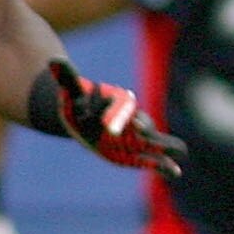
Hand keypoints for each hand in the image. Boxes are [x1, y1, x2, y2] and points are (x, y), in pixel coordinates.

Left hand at [36, 58, 186, 173]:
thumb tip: (53, 60)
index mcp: (118, 102)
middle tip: (149, 135)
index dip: (122, 116)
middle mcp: (130, 119)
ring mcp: (135, 136)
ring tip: (180, 157)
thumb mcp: (71, 88)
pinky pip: (152, 159)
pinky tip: (175, 173)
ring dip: (165, 149)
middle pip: (142, 125)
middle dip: (145, 130)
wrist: (82, 112)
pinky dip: (163, 166)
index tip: (127, 124)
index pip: (122, 109)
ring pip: (153, 143)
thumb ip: (66, 76)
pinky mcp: (135, 151)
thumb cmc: (78, 100)